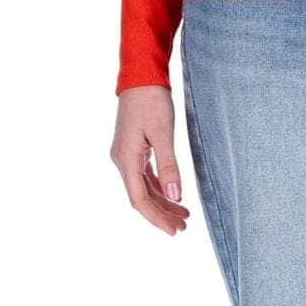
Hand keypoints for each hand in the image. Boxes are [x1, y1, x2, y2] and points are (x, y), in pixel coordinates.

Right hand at [110, 85, 190, 234]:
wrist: (141, 75)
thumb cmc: (152, 100)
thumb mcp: (163, 132)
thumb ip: (169, 165)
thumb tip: (176, 196)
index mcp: (126, 160)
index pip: (139, 200)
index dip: (157, 218)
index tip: (174, 230)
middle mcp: (122, 160)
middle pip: (141, 196)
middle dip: (162, 213)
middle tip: (184, 226)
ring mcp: (126, 154)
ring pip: (143, 186)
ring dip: (162, 200)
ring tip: (183, 214)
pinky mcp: (133, 147)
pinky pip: (144, 174)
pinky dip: (158, 185)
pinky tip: (172, 192)